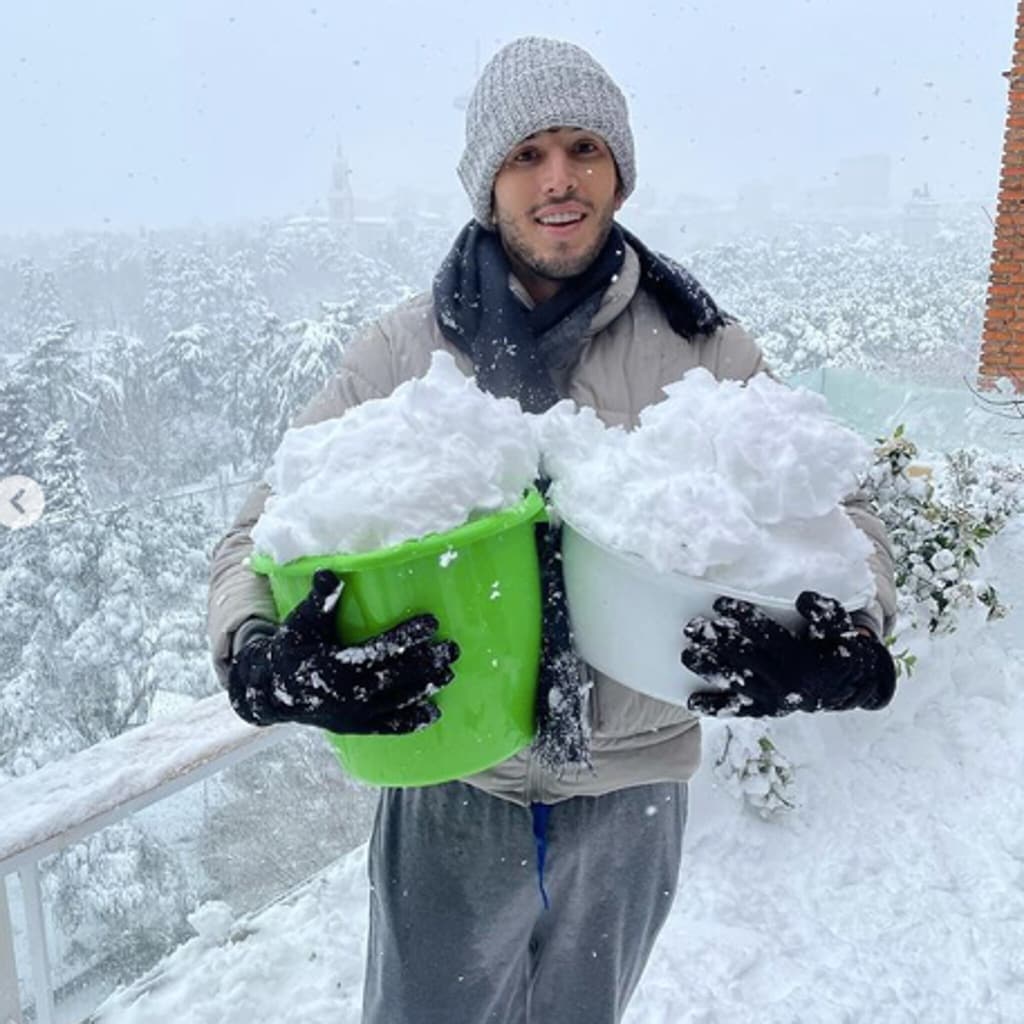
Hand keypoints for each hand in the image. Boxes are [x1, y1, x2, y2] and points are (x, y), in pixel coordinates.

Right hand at [228, 569, 458, 734]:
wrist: (272, 690)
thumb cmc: (292, 649)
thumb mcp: (301, 623)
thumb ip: (320, 600)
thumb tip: (331, 572)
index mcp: (338, 666)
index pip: (381, 649)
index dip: (408, 636)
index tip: (432, 622)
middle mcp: (350, 694)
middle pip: (398, 676)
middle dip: (428, 663)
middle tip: (452, 649)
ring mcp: (355, 714)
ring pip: (399, 701)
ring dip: (427, 688)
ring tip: (449, 673)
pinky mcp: (356, 727)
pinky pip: (388, 727)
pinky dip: (412, 722)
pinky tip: (434, 713)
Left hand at [682, 591, 895, 717]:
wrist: (851, 684)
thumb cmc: (838, 646)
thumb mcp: (839, 624)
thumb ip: (822, 611)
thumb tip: (802, 598)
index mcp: (801, 658)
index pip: (766, 634)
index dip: (743, 617)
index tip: (720, 603)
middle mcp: (785, 681)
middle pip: (744, 656)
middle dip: (717, 641)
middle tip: (693, 627)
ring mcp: (774, 697)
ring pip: (736, 682)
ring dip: (710, 668)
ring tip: (687, 655)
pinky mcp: (767, 709)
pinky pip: (738, 709)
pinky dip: (714, 706)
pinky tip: (692, 701)